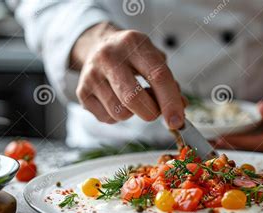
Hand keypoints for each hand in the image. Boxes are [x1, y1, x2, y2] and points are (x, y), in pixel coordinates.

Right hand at [70, 22, 184, 128]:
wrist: (98, 47)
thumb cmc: (133, 57)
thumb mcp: (154, 59)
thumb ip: (169, 83)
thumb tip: (180, 109)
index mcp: (133, 43)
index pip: (157, 76)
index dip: (170, 102)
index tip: (177, 121)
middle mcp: (109, 56)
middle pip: (134, 98)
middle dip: (151, 113)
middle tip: (155, 110)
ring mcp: (92, 74)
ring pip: (121, 113)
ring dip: (133, 113)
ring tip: (132, 97)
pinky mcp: (82, 92)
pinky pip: (107, 119)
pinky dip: (117, 116)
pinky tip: (116, 100)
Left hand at [215, 74, 262, 154]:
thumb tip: (261, 109)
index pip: (255, 143)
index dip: (237, 142)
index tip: (219, 140)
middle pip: (249, 150)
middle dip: (228, 148)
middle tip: (207, 146)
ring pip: (249, 150)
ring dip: (231, 147)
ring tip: (210, 144)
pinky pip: (251, 146)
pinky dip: (238, 144)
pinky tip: (223, 141)